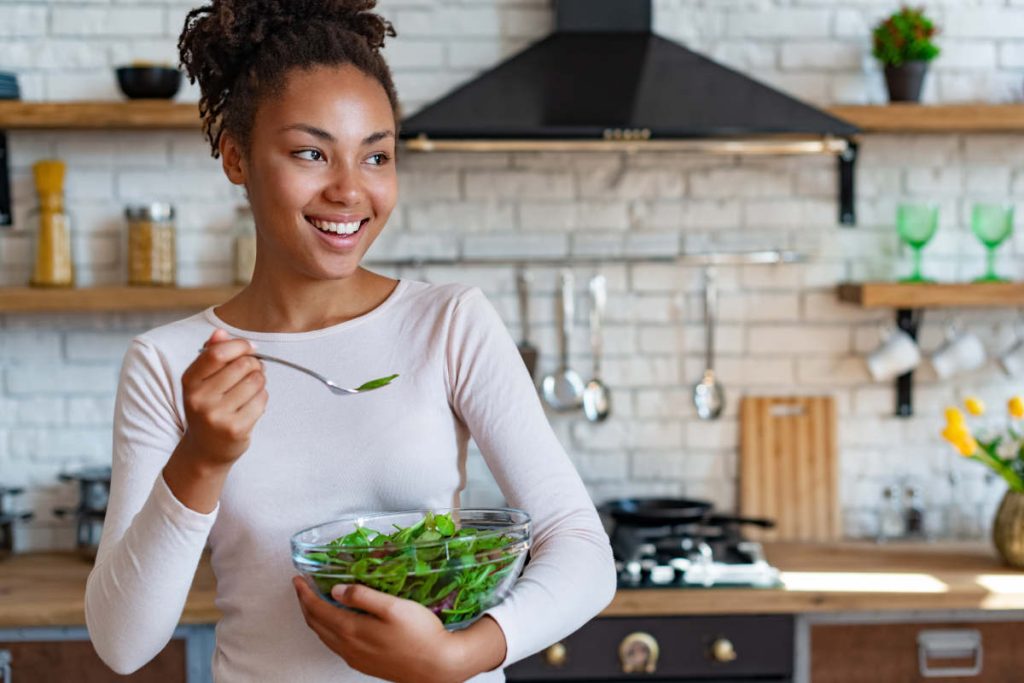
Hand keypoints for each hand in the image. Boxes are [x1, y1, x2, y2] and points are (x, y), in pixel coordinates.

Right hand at [180, 329, 267, 469]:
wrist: (205, 449)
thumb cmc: (208, 407)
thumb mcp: (202, 381)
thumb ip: (211, 354)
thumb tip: (220, 332)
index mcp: (189, 381)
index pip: (218, 353)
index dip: (240, 345)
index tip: (250, 348)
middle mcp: (200, 399)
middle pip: (243, 365)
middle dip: (254, 365)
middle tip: (251, 373)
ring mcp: (217, 416)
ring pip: (256, 381)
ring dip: (260, 382)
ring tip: (250, 390)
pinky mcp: (235, 429)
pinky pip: (262, 400)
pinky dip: (262, 399)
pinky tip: (252, 405)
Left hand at [293, 577, 481, 682]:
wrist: (438, 666)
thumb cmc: (420, 634)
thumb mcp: (393, 606)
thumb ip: (363, 596)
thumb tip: (336, 589)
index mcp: (352, 629)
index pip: (318, 609)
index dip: (305, 593)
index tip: (298, 579)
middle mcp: (348, 647)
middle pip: (316, 623)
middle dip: (305, 603)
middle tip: (302, 587)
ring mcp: (355, 658)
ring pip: (324, 636)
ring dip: (315, 617)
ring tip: (314, 601)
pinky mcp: (364, 664)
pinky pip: (335, 646)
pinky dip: (327, 630)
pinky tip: (335, 624)